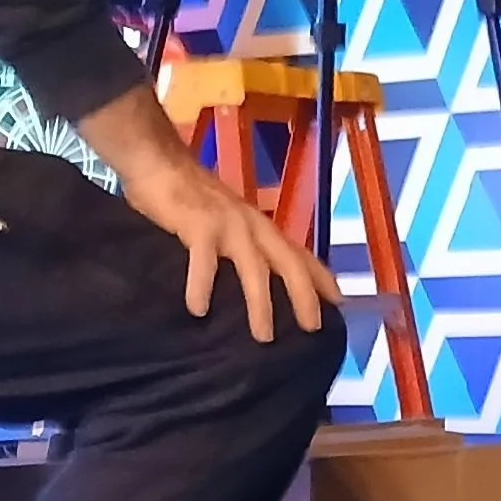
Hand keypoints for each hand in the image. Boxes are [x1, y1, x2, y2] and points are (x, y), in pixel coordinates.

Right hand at [120, 154, 339, 342]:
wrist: (160, 163)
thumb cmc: (192, 197)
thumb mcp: (228, 221)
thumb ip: (242, 246)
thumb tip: (251, 284)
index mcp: (261, 227)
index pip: (301, 254)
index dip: (322, 278)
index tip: (340, 304)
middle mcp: (253, 226)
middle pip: (289, 263)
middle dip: (304, 296)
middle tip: (313, 328)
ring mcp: (228, 225)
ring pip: (253, 269)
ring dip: (261, 304)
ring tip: (263, 336)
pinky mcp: (198, 225)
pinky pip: (204, 261)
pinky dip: (202, 285)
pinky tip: (198, 310)